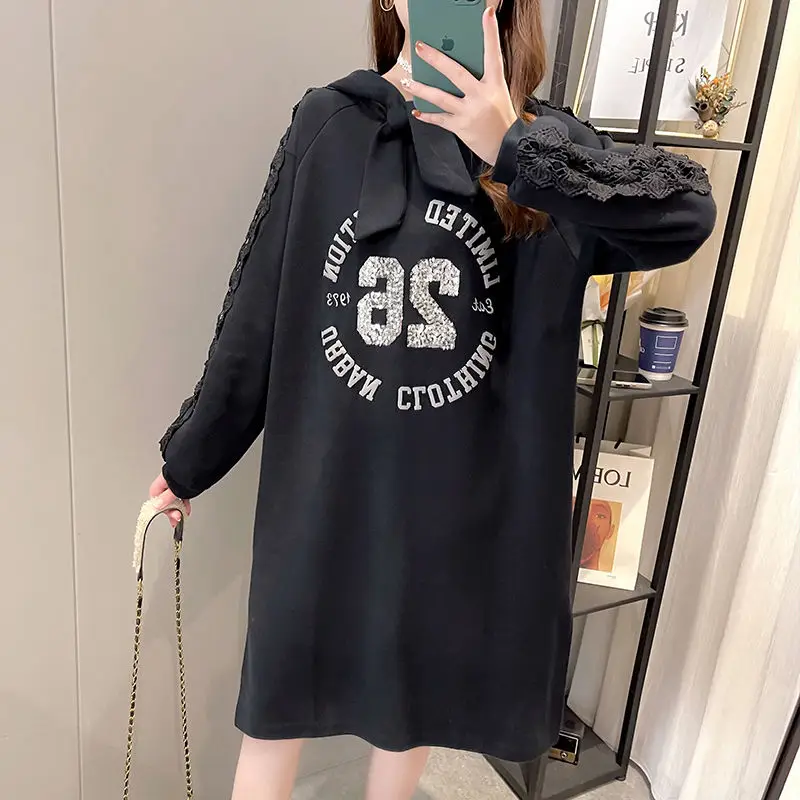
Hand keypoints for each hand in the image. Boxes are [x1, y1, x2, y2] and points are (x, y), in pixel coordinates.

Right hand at [149, 472, 190, 527]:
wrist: (198, 462)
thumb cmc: (186, 471)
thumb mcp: (174, 489)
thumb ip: (166, 499)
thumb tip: (157, 506)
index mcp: (159, 484)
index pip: (156, 501)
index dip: (162, 510)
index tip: (170, 517)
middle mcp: (166, 483)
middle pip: (165, 501)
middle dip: (172, 511)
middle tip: (178, 518)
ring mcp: (175, 482)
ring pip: (174, 498)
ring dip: (178, 508)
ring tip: (183, 514)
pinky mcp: (183, 483)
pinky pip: (180, 495)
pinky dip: (183, 502)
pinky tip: (187, 507)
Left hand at [405, 5, 518, 165]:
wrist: (508, 147)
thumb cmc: (502, 120)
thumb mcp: (498, 94)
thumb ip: (482, 81)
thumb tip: (457, 69)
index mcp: (495, 84)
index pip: (493, 54)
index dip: (490, 34)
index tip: (486, 15)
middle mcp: (481, 96)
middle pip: (455, 73)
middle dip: (435, 59)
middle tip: (420, 47)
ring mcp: (470, 112)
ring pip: (440, 97)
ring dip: (421, 89)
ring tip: (408, 82)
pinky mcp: (461, 128)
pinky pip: (440, 119)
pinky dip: (427, 116)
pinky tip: (417, 111)